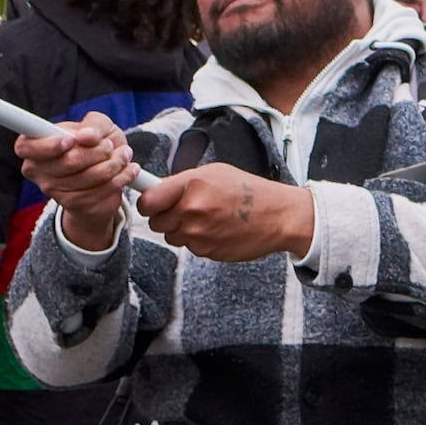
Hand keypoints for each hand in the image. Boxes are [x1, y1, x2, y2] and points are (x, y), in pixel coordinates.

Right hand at [20, 116, 137, 243]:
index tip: (71, 141)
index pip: (26, 147)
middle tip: (110, 145)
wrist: (106, 174)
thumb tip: (87, 136)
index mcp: (34, 145)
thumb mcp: (98, 125)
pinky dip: (120, 178)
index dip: (48, 145)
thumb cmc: (96, 143)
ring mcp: (53, 190)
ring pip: (87, 177)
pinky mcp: (73, 205)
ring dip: (113, 164)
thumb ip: (93, 124)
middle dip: (97, 151)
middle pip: (67, 162)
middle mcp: (37, 169)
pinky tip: (128, 170)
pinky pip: (99, 192)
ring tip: (123, 155)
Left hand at [140, 163, 316, 265]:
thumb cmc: (249, 191)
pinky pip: (190, 247)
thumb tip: (157, 190)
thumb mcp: (215, 173)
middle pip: (155, 222)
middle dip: (166, 217)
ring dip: (182, 229)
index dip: (147, 203)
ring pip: (171, 236)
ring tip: (207, 218)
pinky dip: (199, 240)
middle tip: (186, 209)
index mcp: (192, 185)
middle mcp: (192, 209)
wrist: (278, 216)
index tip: (151, 202)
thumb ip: (184, 182)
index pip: (148, 201)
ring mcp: (199, 233)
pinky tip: (217, 229)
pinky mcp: (206, 251)